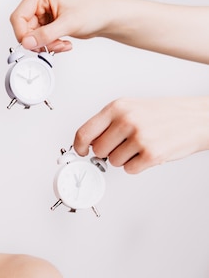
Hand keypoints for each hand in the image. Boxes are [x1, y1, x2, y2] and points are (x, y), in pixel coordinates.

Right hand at [9, 0, 112, 51]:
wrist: (106, 17)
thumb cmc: (94, 11)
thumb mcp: (68, 24)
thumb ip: (45, 34)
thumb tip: (27, 42)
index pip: (19, 16)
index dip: (23, 34)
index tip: (31, 45)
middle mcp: (39, 0)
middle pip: (24, 28)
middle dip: (38, 41)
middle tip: (51, 45)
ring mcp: (42, 11)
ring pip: (31, 36)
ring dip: (45, 44)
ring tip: (61, 43)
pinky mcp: (46, 21)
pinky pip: (39, 38)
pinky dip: (49, 44)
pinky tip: (62, 42)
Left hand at [73, 96, 208, 173]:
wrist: (197, 118)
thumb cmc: (164, 114)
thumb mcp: (131, 108)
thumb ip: (107, 123)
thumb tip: (86, 142)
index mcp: (117, 107)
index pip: (84, 132)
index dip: (79, 146)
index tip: (81, 152)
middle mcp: (126, 120)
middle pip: (98, 151)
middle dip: (108, 152)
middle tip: (123, 145)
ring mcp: (139, 137)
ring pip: (113, 162)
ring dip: (124, 159)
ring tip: (140, 146)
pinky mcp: (152, 154)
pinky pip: (129, 170)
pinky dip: (137, 166)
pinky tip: (148, 153)